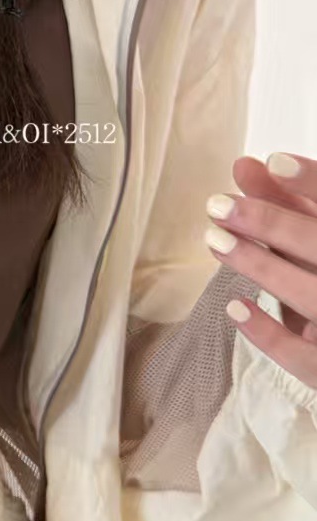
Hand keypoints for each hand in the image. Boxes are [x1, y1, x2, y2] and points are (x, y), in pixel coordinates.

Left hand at [205, 151, 316, 388]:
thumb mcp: (315, 235)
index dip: (316, 182)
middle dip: (273, 224)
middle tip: (218, 204)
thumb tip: (244, 167)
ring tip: (214, 240)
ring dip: (263, 268)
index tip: (274, 161)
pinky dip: (270, 335)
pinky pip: (304, 359)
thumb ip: (293, 204)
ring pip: (312, 298)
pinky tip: (235, 307)